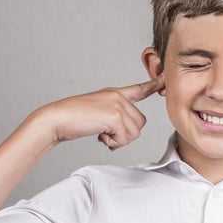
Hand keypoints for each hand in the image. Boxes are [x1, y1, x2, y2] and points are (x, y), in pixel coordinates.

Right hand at [47, 77, 163, 149]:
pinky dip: (113, 142)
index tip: (165, 79)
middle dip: (125, 135)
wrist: (57, 119)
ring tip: (101, 134)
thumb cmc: (73, 119)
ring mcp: (117, 105)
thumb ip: (114, 117)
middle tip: (106, 134)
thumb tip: (126, 133)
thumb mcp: (97, 112)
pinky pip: (125, 138)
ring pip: (134, 132)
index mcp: (113, 93)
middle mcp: (118, 96)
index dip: (153, 86)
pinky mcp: (114, 116)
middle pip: (140, 123)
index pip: (138, 89)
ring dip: (118, 140)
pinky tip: (100, 136)